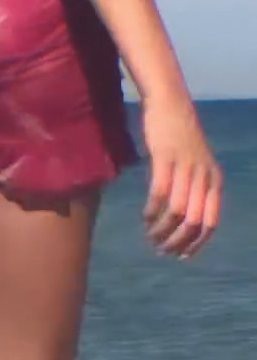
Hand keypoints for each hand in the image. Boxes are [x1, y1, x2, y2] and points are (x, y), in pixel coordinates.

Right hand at [141, 93, 222, 257]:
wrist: (170, 104)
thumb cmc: (181, 137)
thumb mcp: (197, 165)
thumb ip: (196, 190)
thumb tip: (184, 223)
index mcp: (215, 180)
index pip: (211, 222)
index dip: (196, 244)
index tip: (181, 256)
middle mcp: (204, 176)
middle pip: (194, 222)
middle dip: (177, 242)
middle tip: (161, 249)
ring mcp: (186, 167)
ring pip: (176, 212)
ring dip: (161, 230)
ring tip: (150, 236)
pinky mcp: (166, 159)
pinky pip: (159, 194)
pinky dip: (151, 211)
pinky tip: (144, 217)